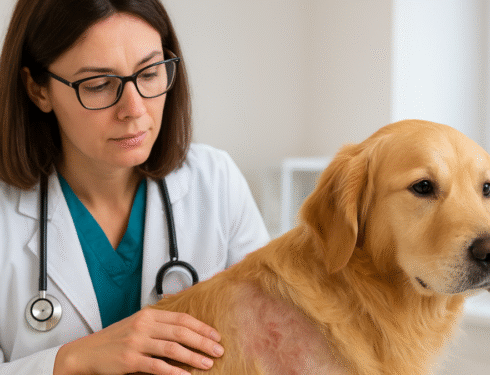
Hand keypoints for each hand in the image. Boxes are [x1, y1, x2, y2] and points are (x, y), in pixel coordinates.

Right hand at [53, 307, 223, 374]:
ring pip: (172, 349)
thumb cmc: (116, 339)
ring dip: (193, 357)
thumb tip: (187, 331)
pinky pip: (157, 367)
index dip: (201, 327)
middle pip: (181, 332)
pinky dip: (174, 372)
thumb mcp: (138, 325)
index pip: (182, 318)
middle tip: (218, 350)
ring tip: (207, 363)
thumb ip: (160, 325)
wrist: (87, 352)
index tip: (215, 335)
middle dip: (203, 341)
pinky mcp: (130, 360)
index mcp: (148, 315)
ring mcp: (136, 342)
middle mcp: (144, 325)